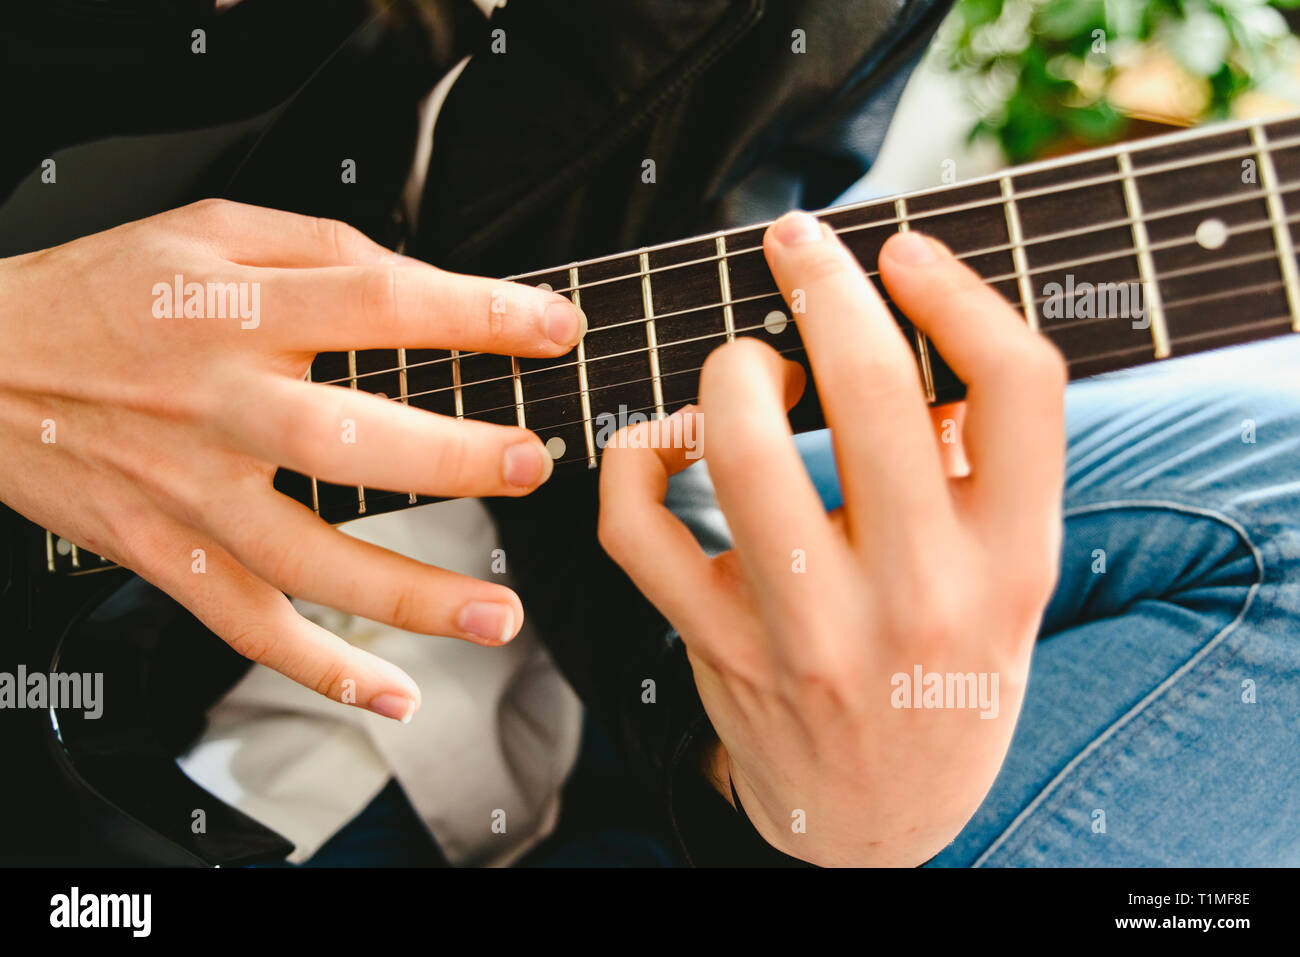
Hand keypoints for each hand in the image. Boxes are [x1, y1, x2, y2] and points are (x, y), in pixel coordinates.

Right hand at [0, 199, 586, 720]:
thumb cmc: (105, 294)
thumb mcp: (207, 230)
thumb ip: (317, 245)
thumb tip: (417, 280)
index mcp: (236, 307)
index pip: (376, 302)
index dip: (477, 314)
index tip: (552, 328)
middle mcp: (216, 403)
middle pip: (345, 440)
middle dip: (452, 457)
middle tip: (532, 464)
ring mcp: (191, 491)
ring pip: (307, 558)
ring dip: (411, 596)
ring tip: (498, 616)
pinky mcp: (169, 554)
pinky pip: (249, 625)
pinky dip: (322, 670)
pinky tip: (390, 695)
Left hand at [598, 212, 1065, 865]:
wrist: (879, 817)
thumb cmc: (946, 670)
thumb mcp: (1008, 579)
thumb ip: (986, 464)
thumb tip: (918, 325)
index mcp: (1014, 562)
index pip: (1017, 386)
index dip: (955, 289)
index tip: (902, 250)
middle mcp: (920, 595)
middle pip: (871, 391)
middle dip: (821, 284)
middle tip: (796, 245)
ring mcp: (811, 629)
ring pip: (739, 448)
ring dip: (730, 370)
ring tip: (749, 368)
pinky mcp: (719, 646)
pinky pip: (638, 526)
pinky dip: (633, 455)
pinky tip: (667, 438)